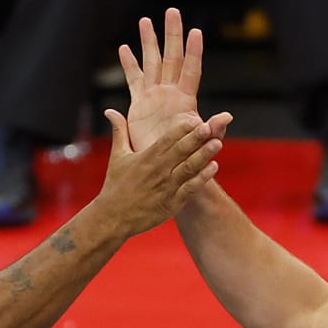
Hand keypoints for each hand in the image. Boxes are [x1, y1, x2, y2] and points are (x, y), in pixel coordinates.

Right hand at [95, 110, 220, 235]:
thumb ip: (119, 131)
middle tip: (210, 126)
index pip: (167, 138)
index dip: (182, 128)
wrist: (113, 218)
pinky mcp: (172, 203)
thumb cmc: (116, 185)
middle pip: (181, 150)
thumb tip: (110, 110)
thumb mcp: (117, 156)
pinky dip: (202, 178)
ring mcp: (166, 187)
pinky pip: (190, 188)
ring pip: (189, 168)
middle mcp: (158, 170)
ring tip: (217, 142)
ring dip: (203, 155)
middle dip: (196, 138)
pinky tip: (214, 167)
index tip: (195, 118)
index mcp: (146, 157)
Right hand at [118, 7, 231, 153]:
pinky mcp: (140, 104)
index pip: (190, 70)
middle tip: (172, 11)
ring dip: (148, 41)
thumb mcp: (200, 143)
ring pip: (151, 62)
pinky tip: (124, 48)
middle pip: (171, 57)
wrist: (165, 170)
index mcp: (184, 100)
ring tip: (145, 20)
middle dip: (171, 34)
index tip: (195, 31)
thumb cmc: (187, 158)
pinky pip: (134, 79)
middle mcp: (170, 93)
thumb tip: (227, 117)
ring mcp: (155, 96)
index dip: (193, 52)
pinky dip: (129, 64)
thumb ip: (212, 130)